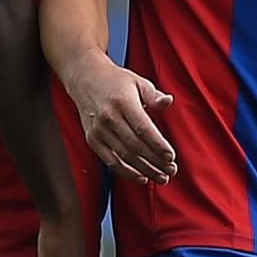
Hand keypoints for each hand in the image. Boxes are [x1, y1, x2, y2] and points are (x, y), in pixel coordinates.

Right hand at [68, 58, 177, 184]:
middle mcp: (109, 118)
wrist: (85, 79)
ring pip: (124, 156)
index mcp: (123, 102)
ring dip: (144, 170)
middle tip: (171, 170)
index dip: (158, 145)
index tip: (171, 156)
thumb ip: (154, 95)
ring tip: (161, 177)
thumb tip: (168, 102)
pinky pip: (110, 161)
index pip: (143, 128)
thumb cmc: (115, 81)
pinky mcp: (92, 140)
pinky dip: (126, 172)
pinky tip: (141, 177)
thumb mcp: (138, 82)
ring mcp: (98, 130)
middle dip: (155, 161)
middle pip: (135, 146)